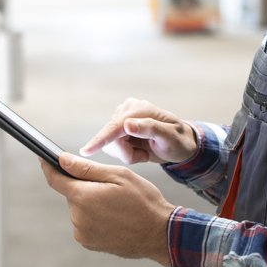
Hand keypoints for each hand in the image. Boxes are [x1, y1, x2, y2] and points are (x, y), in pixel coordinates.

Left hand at [40, 153, 174, 266]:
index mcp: (83, 197)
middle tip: (110, 188)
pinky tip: (114, 218)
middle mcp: (78, 218)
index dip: (48, 167)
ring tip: (117, 206)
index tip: (44, 158)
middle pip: (72, 194)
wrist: (160, 234)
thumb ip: (86, 168)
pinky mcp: (89, 243)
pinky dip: (95, 218)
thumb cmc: (143, 201)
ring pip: (80, 208)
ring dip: (91, 203)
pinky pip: (85, 223)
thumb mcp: (118, 176)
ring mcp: (83, 233)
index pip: (55, 179)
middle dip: (85, 187)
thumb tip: (62, 160)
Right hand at [79, 98, 198, 164]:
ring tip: (144, 153)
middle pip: (110, 138)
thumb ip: (149, 128)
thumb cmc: (178, 141)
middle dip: (126, 153)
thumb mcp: (169, 137)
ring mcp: (121, 120)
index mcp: (138, 109)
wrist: (180, 145)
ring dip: (127, 154)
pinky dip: (126, 154)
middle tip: (144, 157)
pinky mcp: (119, 130)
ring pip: (110, 145)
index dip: (101, 139)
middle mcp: (126, 111)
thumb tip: (127, 124)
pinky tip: (139, 151)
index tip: (86, 151)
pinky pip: (112, 148)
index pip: (115, 126)